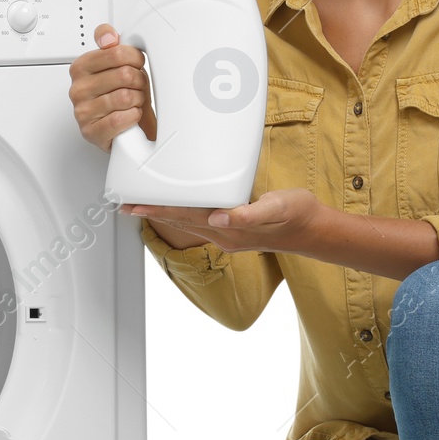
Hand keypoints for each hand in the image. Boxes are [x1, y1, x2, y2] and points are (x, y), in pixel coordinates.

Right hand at [67, 23, 156, 151]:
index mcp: (81, 67)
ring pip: (125, 97)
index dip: (135, 58)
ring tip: (133, 101)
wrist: (124, 127)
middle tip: (136, 86)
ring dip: (137, 100)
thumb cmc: (120, 93)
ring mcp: (82, 112)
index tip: (136, 64)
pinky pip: (120, 120)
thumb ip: (110, 42)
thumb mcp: (116, 63)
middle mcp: (78, 89)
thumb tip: (108, 36)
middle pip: (124, 75)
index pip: (116, 53)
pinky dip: (132, 117)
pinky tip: (130, 115)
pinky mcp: (90, 132)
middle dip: (138, 81)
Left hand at [120, 189, 321, 253]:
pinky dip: (183, 213)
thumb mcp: (276, 208)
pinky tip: (179, 208)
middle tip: (125, 205)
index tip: (133, 206)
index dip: (158, 209)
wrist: (313, 230)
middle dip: (152, 212)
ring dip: (164, 214)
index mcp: (228, 228)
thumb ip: (248, 215)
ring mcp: (226, 234)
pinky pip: (199, 221)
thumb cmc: (296, 215)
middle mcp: (222, 234)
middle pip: (179, 221)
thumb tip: (219, 218)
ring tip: (143, 207)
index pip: (184, 216)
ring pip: (187, 222)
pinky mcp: (233, 229)